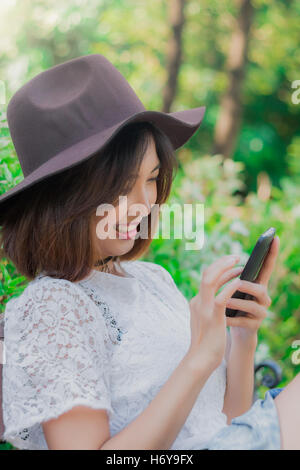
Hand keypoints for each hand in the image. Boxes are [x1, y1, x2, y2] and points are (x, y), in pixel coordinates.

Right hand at [187, 254, 242, 372]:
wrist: (200, 359)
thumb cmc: (206, 342)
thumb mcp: (205, 320)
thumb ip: (209, 308)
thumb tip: (219, 299)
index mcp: (197, 302)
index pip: (206, 278)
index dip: (218, 267)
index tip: (230, 263)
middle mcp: (198, 301)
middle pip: (207, 274)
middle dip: (222, 263)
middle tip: (236, 257)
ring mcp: (204, 308)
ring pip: (211, 281)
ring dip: (226, 270)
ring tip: (240, 266)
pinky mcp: (213, 317)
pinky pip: (221, 297)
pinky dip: (230, 287)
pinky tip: (239, 283)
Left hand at [225, 235, 279, 341]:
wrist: (235, 331)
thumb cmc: (234, 306)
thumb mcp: (234, 290)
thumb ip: (234, 277)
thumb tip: (225, 261)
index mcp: (258, 284)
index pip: (267, 266)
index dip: (271, 253)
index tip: (274, 237)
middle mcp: (263, 297)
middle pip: (260, 288)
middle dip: (248, 285)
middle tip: (237, 284)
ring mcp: (261, 312)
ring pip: (252, 305)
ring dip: (237, 302)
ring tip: (225, 302)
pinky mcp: (254, 326)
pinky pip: (242, 321)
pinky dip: (231, 319)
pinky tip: (223, 319)